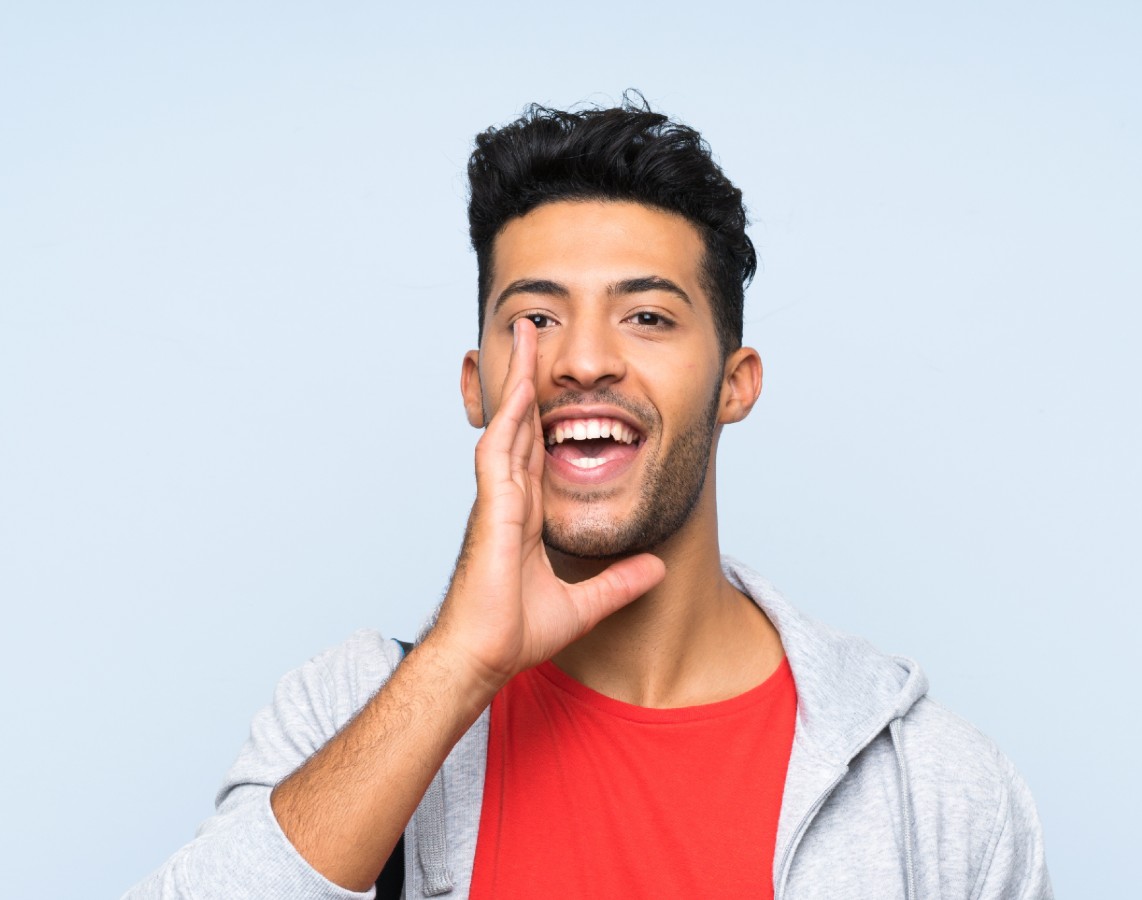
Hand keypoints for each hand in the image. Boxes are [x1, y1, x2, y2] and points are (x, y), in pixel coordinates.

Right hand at [427, 320, 665, 688]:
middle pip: (520, 423)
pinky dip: (507, 413)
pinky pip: (499, 448)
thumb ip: (620, 583)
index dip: (544, 413)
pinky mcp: (492, 507)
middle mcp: (510, 498)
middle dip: (526, 378)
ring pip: (507, 423)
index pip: (537, 449)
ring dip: (515, 378)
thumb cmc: (513, 634)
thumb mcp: (586, 605)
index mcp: (526, 514)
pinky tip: (517, 383)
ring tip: (525, 336)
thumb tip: (657, 569)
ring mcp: (497, 499)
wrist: (484, 656)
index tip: (554, 383)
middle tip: (533, 334)